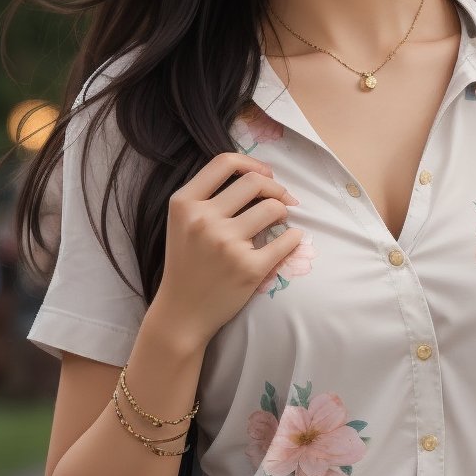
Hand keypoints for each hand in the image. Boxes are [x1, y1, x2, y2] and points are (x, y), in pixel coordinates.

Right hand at [155, 151, 303, 349]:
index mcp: (184, 204)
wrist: (182, 312)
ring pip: (273, 208)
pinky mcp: (249, 268)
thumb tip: (258, 176)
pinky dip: (294, 237)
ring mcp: (226, 244)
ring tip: (279, 222)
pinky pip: (287, 240)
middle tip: (282, 200)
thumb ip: (208, 197)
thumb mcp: (183, 222)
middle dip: (275, 187)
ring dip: (284, 211)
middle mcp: (203, 220)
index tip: (265, 174)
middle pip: (255, 182)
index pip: (224, 162)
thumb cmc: (187, 264)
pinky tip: (290, 239)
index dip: (252, 163)